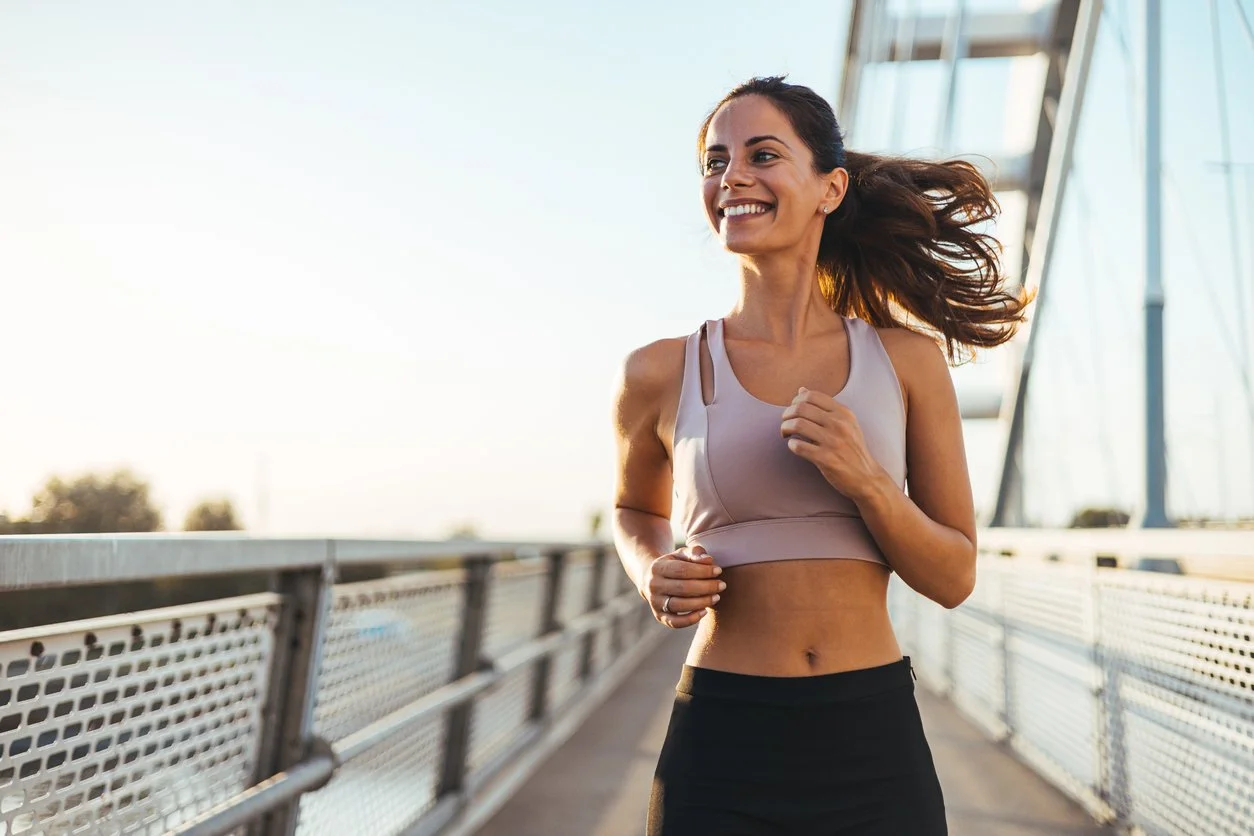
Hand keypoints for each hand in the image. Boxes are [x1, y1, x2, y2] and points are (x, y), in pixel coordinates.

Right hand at [639, 544, 724, 628]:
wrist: (652, 580)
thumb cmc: (674, 565)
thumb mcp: (682, 555)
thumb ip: (695, 553)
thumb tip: (709, 560)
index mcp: (657, 567)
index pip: (682, 570)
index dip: (702, 571)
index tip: (718, 571)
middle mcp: (653, 586)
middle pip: (682, 588)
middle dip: (706, 587)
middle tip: (722, 585)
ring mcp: (655, 602)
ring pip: (679, 605)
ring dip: (701, 602)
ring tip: (716, 597)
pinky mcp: (659, 616)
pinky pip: (675, 622)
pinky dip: (691, 619)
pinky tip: (704, 611)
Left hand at [781, 386, 879, 500]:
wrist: (867, 477)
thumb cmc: (853, 449)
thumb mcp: (846, 423)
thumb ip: (825, 407)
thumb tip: (801, 390)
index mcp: (844, 413)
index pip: (811, 396)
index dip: (796, 401)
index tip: (793, 410)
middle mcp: (839, 424)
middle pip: (801, 408)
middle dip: (787, 414)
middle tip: (785, 423)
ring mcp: (833, 442)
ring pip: (797, 425)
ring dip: (785, 428)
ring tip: (786, 434)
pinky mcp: (826, 459)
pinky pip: (798, 446)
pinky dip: (791, 445)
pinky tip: (794, 446)